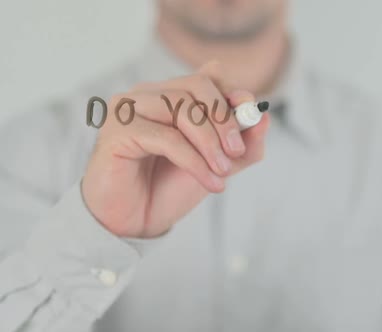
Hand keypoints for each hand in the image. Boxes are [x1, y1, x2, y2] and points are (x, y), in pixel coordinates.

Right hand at [81, 63, 269, 237]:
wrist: (133, 223)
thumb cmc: (167, 190)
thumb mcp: (215, 165)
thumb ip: (242, 145)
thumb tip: (265, 118)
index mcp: (167, 96)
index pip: (205, 79)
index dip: (231, 93)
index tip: (251, 115)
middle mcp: (146, 95)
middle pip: (195, 86)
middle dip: (224, 118)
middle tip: (237, 151)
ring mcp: (127, 109)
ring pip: (181, 109)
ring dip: (210, 143)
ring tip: (223, 172)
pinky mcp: (116, 130)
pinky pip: (167, 138)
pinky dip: (194, 161)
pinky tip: (211, 183)